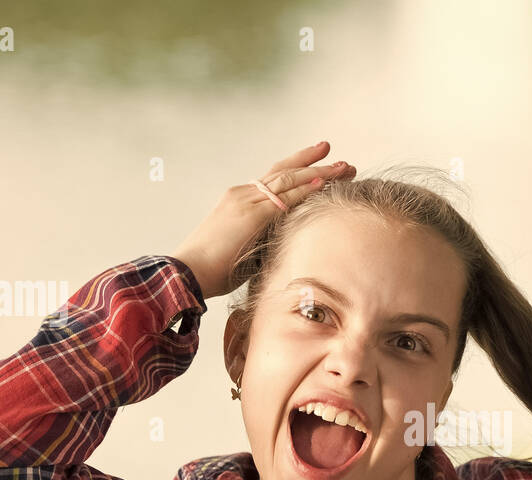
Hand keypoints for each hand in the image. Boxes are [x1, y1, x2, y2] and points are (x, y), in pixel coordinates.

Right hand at [170, 142, 355, 298]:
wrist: (189, 272)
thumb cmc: (213, 270)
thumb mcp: (244, 249)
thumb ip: (264, 240)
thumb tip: (287, 246)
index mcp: (241, 202)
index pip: (275, 180)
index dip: (299, 172)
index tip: (320, 167)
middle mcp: (243, 195)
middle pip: (283, 172)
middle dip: (312, 163)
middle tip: (336, 155)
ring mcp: (246, 202)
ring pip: (288, 180)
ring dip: (318, 172)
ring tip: (343, 166)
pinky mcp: (250, 215)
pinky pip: (284, 198)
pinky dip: (305, 189)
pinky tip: (324, 183)